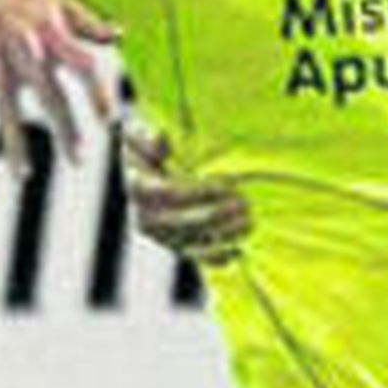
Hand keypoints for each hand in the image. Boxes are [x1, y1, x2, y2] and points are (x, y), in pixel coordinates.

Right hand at [0, 0, 116, 169]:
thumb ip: (86, 21)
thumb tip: (119, 35)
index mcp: (50, 34)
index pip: (83, 66)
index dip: (97, 93)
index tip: (110, 120)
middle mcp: (24, 50)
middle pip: (50, 97)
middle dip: (65, 131)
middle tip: (79, 160)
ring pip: (6, 110)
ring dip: (14, 145)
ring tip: (23, 175)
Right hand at [121, 121, 250, 265]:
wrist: (148, 166)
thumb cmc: (150, 143)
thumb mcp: (141, 131)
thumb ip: (145, 134)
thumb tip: (159, 140)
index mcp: (138, 186)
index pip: (167, 193)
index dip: (199, 192)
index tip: (227, 185)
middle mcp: (145, 216)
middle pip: (180, 223)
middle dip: (214, 215)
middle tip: (245, 205)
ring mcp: (161, 235)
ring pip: (189, 244)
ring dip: (220, 237)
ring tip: (249, 223)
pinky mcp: (176, 245)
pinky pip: (195, 256)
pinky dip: (216, 256)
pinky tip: (237, 251)